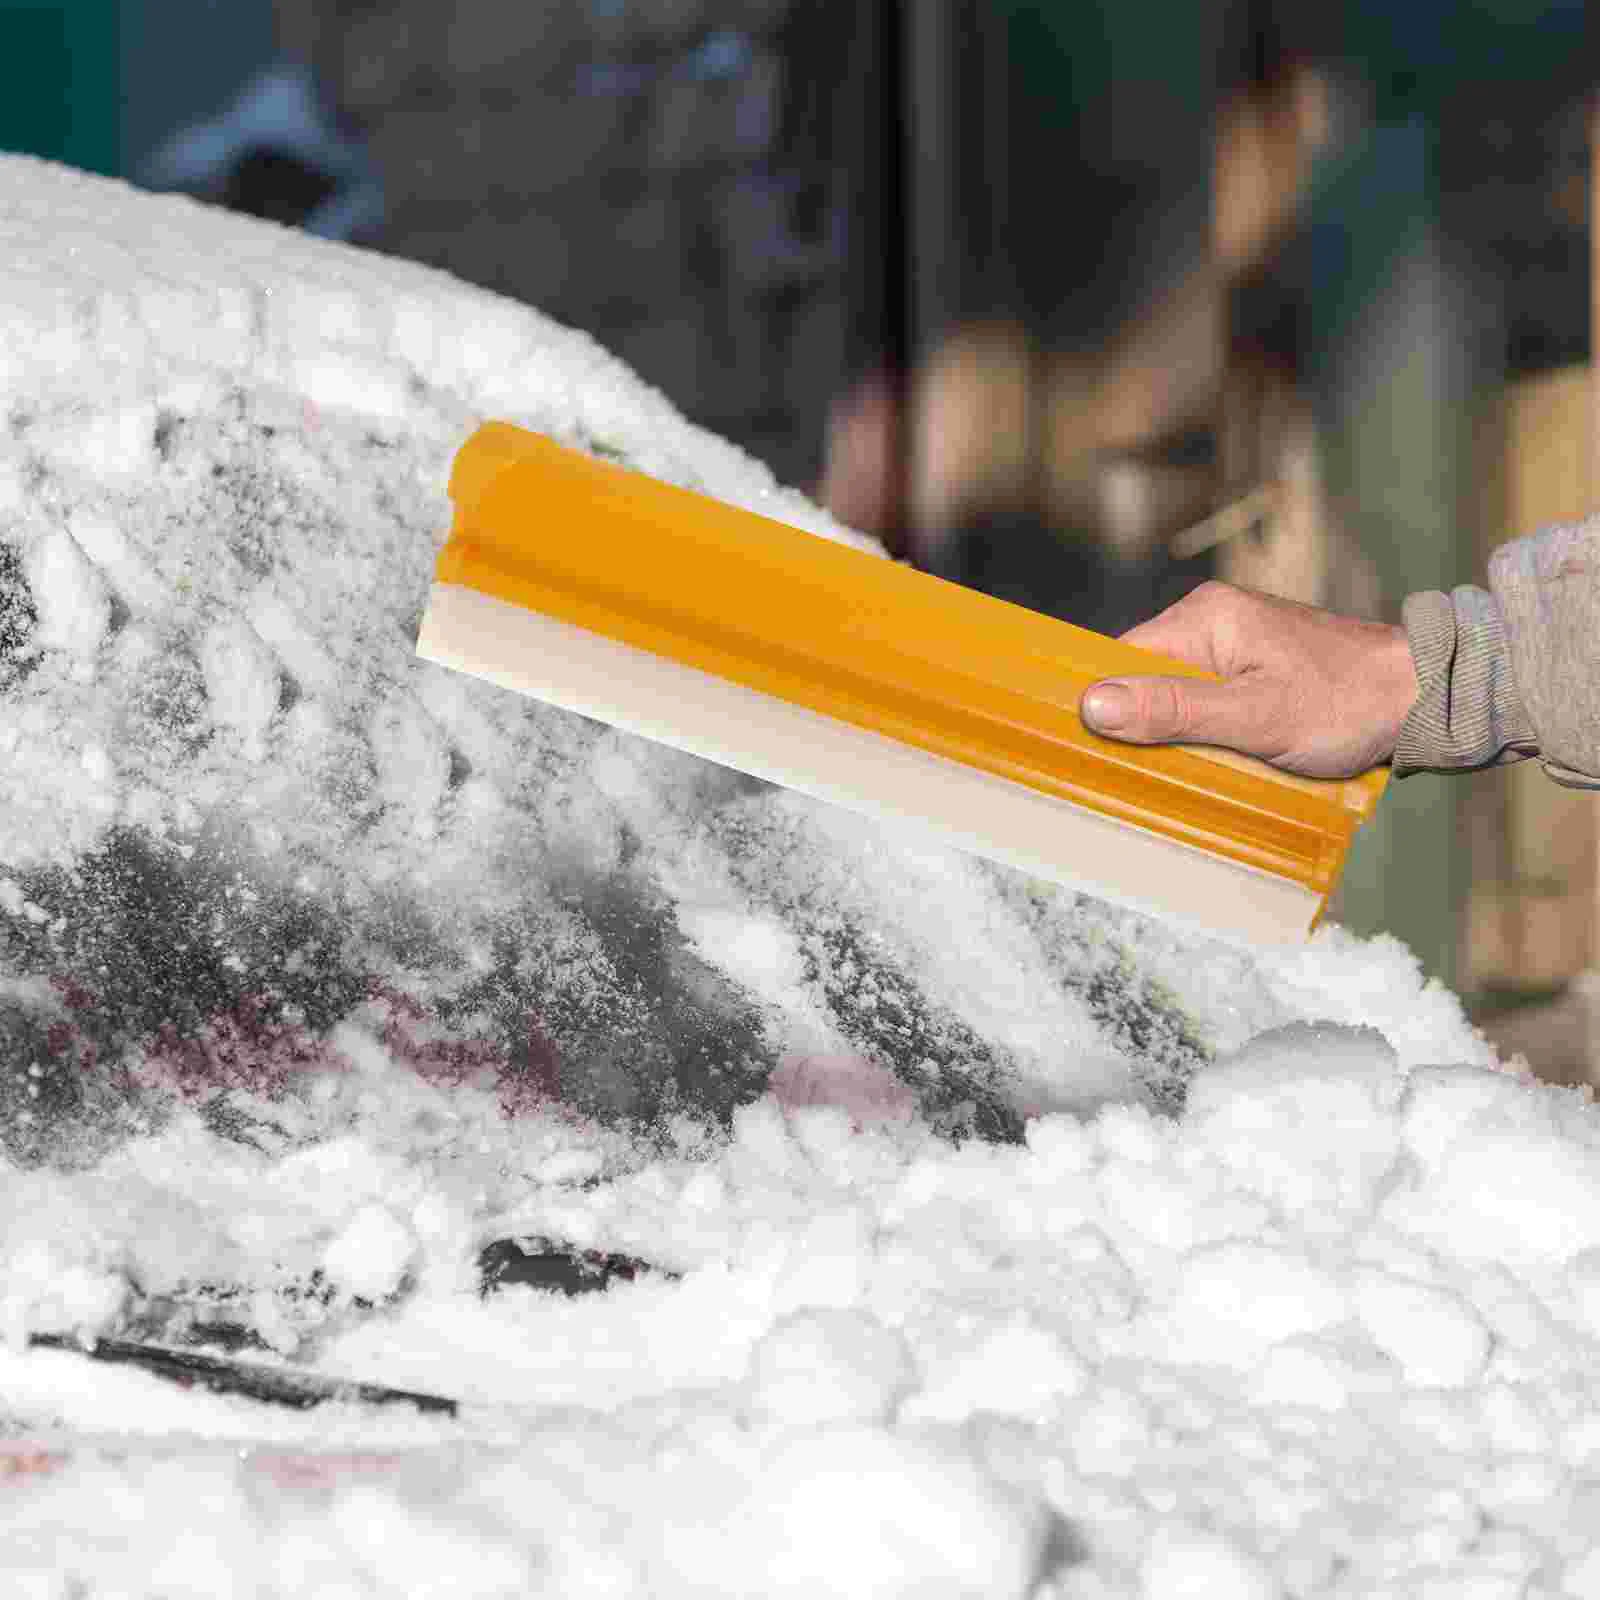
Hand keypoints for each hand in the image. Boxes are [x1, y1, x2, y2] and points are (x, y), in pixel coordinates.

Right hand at [1079, 581, 1417, 778]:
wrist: (1424, 697)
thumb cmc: (1348, 704)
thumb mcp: (1254, 716)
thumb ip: (1174, 710)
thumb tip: (1093, 704)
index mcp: (1205, 617)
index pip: (1122, 660)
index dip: (1105, 706)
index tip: (1096, 750)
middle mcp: (1214, 622)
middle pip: (1147, 681)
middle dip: (1148, 728)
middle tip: (1160, 770)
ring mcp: (1236, 646)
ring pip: (1176, 699)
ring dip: (1182, 737)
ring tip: (1201, 766)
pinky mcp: (1255, 672)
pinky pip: (1206, 705)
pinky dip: (1208, 735)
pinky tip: (1223, 760)